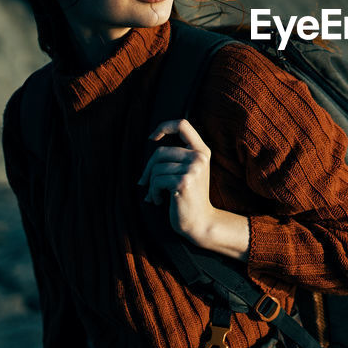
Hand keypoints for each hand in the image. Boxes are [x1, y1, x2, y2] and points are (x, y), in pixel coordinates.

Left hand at [141, 119, 248, 259]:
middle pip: (161, 151)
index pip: (182, 124)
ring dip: (151, 185)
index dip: (164, 127)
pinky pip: (155, 181)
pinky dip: (152, 193)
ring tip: (157, 195)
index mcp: (202, 151)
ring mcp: (193, 169)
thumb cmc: (189, 197)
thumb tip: (151, 141)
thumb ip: (178, 155)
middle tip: (146, 183)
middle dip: (148, 169)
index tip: (153, 138)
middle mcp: (199, 157)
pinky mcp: (183, 182)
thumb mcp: (190, 171)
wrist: (200, 222)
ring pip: (156, 169)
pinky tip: (159, 201)